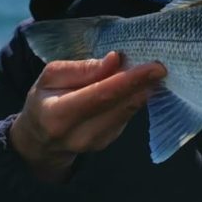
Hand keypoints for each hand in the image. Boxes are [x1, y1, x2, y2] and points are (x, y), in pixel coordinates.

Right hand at [9, 52, 165, 182]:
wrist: (40, 139)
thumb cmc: (44, 99)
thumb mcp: (51, 77)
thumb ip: (82, 69)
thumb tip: (115, 59)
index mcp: (59, 115)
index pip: (101, 95)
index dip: (130, 80)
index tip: (154, 67)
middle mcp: (80, 134)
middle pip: (120, 105)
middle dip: (144, 84)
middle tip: (161, 65)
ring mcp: (97, 142)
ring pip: (127, 111)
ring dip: (142, 90)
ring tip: (150, 71)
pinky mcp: (109, 142)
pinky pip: (127, 115)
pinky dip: (134, 98)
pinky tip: (137, 86)